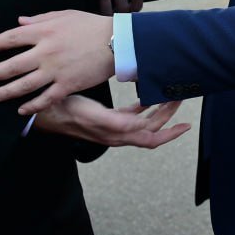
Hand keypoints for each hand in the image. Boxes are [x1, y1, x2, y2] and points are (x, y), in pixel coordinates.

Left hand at [0, 9, 113, 113]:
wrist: (117, 42)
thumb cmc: (91, 25)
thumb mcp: (65, 15)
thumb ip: (40, 19)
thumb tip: (19, 21)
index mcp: (44, 31)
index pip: (11, 38)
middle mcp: (45, 52)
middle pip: (12, 65)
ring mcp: (55, 71)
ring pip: (24, 85)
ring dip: (6, 92)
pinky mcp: (67, 85)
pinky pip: (45, 99)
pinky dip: (31, 106)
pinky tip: (21, 109)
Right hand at [35, 95, 190, 148]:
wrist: (47, 111)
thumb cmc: (69, 112)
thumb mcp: (95, 115)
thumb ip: (119, 122)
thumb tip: (142, 125)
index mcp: (117, 134)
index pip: (151, 138)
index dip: (170, 133)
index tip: (186, 125)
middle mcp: (118, 133)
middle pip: (151, 128)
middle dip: (167, 115)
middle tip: (179, 98)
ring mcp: (112, 126)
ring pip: (143, 122)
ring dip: (157, 110)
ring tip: (168, 96)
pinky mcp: (106, 118)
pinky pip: (130, 115)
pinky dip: (141, 107)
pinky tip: (146, 96)